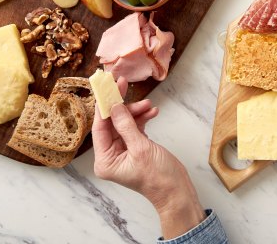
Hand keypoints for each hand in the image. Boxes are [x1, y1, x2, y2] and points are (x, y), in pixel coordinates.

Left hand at [92, 78, 204, 238]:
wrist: (177, 191)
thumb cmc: (158, 177)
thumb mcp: (141, 148)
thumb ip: (126, 125)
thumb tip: (114, 105)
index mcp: (105, 161)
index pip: (99, 128)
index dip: (104, 106)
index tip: (108, 87)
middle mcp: (110, 156)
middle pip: (111, 123)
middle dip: (121, 105)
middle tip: (124, 84)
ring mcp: (122, 152)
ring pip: (124, 123)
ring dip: (135, 112)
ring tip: (149, 105)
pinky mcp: (135, 148)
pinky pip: (134, 128)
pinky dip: (142, 119)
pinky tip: (152, 112)